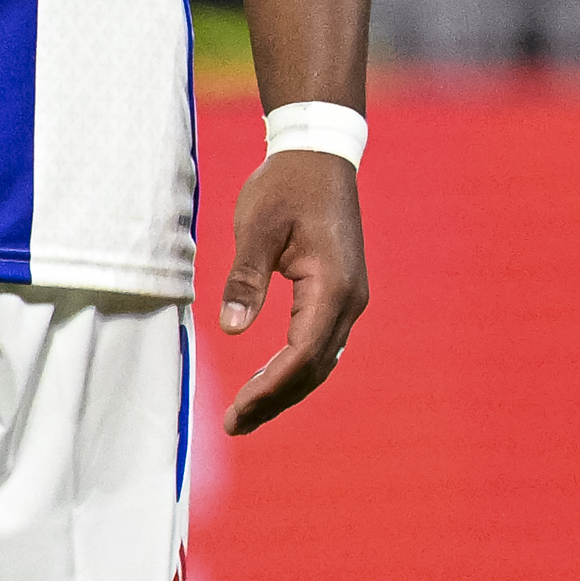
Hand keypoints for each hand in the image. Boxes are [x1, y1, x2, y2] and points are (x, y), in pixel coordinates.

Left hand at [213, 147, 366, 436]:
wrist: (319, 155)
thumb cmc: (285, 186)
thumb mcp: (256, 227)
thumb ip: (245, 277)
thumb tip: (230, 328)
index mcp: (332, 285)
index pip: (302, 354)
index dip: (269, 387)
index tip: (237, 409)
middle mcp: (349, 300)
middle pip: (313, 368)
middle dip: (274, 400)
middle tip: (234, 425)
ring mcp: (349, 299)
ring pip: (319, 362)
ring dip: (284, 390)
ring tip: (246, 415)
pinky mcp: (340, 295)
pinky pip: (320, 345)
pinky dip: (294, 369)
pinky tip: (267, 382)